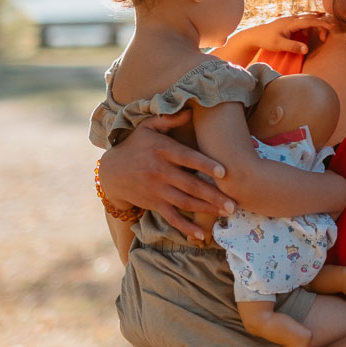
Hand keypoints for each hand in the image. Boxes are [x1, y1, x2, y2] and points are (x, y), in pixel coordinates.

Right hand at [97, 113, 234, 240]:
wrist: (111, 172)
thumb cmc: (135, 145)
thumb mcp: (148, 127)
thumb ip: (168, 119)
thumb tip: (190, 111)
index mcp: (163, 151)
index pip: (187, 158)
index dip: (205, 165)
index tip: (224, 172)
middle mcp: (161, 172)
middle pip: (191, 185)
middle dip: (214, 195)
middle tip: (234, 203)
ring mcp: (157, 190)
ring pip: (185, 203)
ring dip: (207, 209)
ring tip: (227, 213)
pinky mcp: (154, 204)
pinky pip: (172, 218)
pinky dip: (186, 228)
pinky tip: (201, 235)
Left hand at [219, 13, 340, 62]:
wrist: (255, 35)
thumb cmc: (267, 39)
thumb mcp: (279, 45)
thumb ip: (293, 46)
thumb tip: (306, 49)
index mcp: (291, 22)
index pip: (310, 21)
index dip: (322, 23)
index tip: (332, 26)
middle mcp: (292, 18)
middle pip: (312, 18)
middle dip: (322, 25)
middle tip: (325, 38)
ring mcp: (291, 19)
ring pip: (308, 18)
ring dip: (316, 25)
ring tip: (321, 37)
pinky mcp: (290, 22)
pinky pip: (304, 21)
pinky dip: (310, 25)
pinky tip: (309, 33)